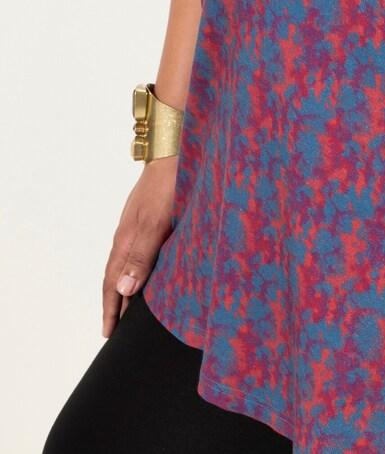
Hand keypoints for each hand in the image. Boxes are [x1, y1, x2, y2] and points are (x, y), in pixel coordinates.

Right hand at [101, 157, 177, 337]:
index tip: (108, 333)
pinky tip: (151, 271)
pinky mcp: (151, 216)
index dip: (111, 309)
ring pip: (129, 263)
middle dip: (116, 303)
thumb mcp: (156, 223)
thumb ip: (141, 256)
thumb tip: (124, 289)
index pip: (112, 282)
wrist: (175, 150)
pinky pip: (141, 250)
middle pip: (117, 275)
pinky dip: (140, 268)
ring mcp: (138, 224)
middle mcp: (128, 234)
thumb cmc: (168, 186)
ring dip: (128, 286)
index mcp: (125, 240)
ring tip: (132, 307)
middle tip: (116, 328)